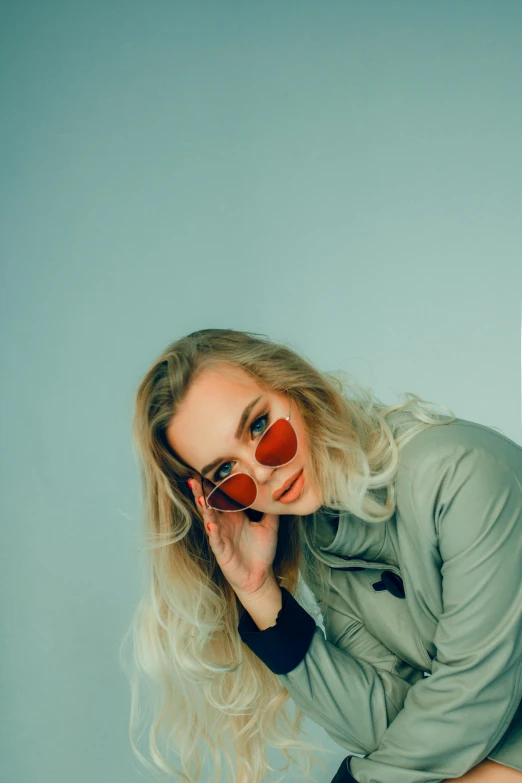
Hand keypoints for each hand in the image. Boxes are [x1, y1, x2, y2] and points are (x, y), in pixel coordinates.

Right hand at [188, 476, 279, 596]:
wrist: (260, 577)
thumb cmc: (262, 551)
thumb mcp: (269, 525)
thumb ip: (271, 508)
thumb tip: (278, 489)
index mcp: (233, 515)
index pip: (222, 496)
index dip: (214, 483)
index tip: (207, 468)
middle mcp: (224, 523)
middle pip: (209, 503)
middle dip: (201, 490)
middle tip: (193, 475)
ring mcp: (220, 536)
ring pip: (208, 518)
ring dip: (203, 507)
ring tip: (198, 495)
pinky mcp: (221, 551)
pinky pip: (215, 539)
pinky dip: (213, 531)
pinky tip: (211, 524)